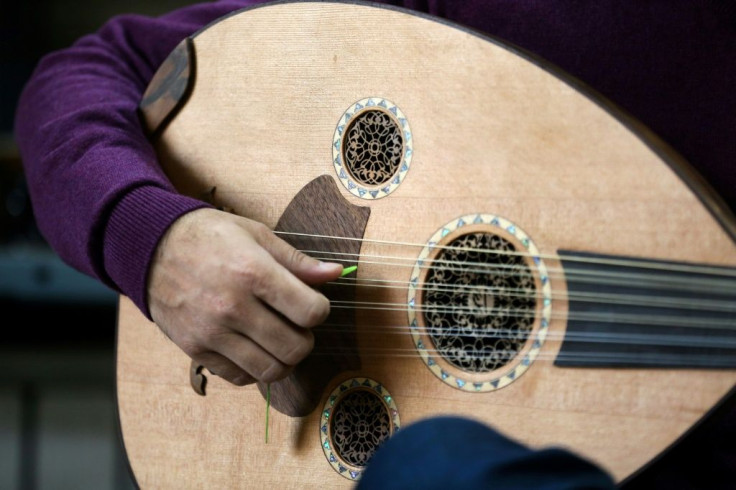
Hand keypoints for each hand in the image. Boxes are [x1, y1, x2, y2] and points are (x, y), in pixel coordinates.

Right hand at [147, 208, 343, 385]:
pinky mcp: (195, 350)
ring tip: (278, 339)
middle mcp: (232, 306)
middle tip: (297, 325)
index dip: (320, 310)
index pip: (311, 312)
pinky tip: (253, 347)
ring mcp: (212, 332)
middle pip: (295, 348)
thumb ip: (297, 261)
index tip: (311, 303)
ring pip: (270, 370)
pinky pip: (239, 377)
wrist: (149, 246)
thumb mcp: (256, 235)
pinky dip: (254, 369)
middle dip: (306, 338)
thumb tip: (335, 273)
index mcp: (253, 272)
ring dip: (284, 359)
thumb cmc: (209, 236)